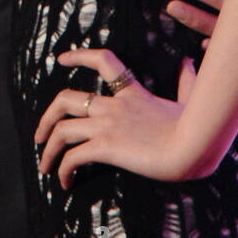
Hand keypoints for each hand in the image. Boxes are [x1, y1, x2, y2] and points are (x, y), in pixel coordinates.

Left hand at [34, 47, 205, 185]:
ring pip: (62, 130)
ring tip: (45, 165)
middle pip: (66, 99)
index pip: (102, 60)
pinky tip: (65, 180)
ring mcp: (108, 125)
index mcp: (132, 93)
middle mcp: (113, 105)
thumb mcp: (190, 99)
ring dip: (48, 148)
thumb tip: (189, 61)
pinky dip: (63, 169)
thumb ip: (187, 80)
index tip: (61, 59)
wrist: (194, 145)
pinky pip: (73, 157)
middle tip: (40, 134)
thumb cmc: (197, 125)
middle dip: (47, 116)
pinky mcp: (107, 146)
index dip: (78, 56)